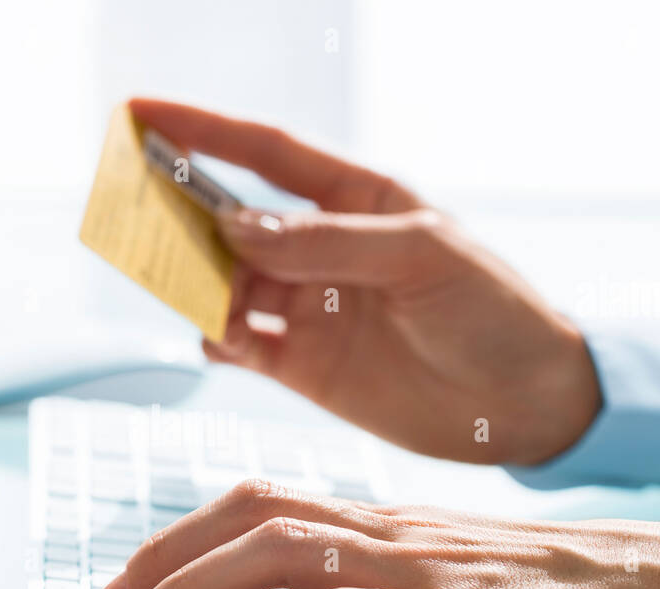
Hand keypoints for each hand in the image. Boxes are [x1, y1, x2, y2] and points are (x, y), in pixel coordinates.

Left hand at [88, 480, 659, 588]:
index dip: (183, 536)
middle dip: (160, 559)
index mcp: (383, 520)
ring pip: (275, 551)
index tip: (133, 579)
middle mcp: (386, 528)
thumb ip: (377, 587)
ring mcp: (417, 567)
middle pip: (246, 513)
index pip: (260, 502)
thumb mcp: (446, 578)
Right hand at [129, 98, 601, 466]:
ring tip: (176, 284)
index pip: (266, 154)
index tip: (141, 112)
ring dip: (196, 282)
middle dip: (182, 213)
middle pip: (232, 220)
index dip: (203, 130)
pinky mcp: (303, 365)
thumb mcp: (421, 258)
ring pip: (226, 284)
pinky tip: (216, 337)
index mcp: (357, 199)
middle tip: (134, 212)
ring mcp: (309, 308)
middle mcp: (322, 250)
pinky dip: (216, 337)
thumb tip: (235, 228)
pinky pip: (239, 344)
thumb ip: (327, 243)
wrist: (525, 406)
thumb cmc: (492, 312)